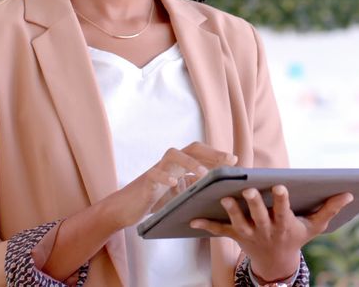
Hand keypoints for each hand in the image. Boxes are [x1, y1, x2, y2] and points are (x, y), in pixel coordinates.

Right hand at [103, 142, 236, 228]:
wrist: (125, 209)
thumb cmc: (154, 201)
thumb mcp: (178, 194)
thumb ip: (193, 188)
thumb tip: (217, 189)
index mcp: (179, 165)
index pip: (200, 153)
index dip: (217, 154)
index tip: (234, 160)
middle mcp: (170, 163)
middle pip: (191, 148)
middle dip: (211, 152)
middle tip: (228, 160)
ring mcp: (157, 170)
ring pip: (174, 155)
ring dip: (190, 162)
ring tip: (203, 174)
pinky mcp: (145, 181)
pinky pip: (155, 174)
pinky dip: (165, 177)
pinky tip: (175, 183)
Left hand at [189, 185, 353, 281]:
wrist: (276, 264)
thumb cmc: (296, 238)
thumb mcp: (315, 227)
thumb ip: (329, 209)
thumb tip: (348, 193)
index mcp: (284, 224)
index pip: (283, 209)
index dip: (281, 198)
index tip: (279, 186)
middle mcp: (266, 229)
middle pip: (258, 215)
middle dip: (253, 203)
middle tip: (248, 190)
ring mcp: (249, 233)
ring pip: (238, 222)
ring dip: (231, 211)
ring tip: (224, 197)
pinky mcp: (235, 236)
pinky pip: (219, 231)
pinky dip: (206, 226)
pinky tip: (192, 220)